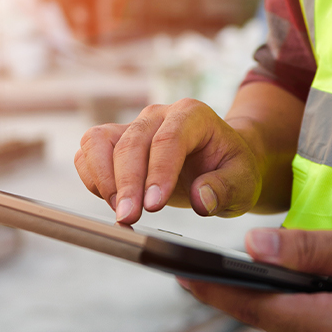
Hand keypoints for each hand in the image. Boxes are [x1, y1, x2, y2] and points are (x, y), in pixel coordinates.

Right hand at [74, 98, 264, 223]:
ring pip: (99, 141)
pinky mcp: (115, 141)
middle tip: (129, 217)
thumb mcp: (244, 182)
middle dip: (127, 183)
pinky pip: (88, 152)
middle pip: (131, 142)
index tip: (153, 206)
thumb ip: (225, 188)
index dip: (158, 172)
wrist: (220, 161)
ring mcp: (133, 126)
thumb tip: (201, 199)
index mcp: (193, 115)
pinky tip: (112, 201)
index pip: (169, 139)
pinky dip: (92, 178)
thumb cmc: (231, 168)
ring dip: (103, 178)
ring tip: (120, 211)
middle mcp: (158, 115)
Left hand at [181, 223, 331, 331]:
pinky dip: (320, 319)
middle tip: (256, 253)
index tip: (177, 273)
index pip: (256, 308)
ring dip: (298, 303)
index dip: (213, 289)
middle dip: (266, 288)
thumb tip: (251, 249)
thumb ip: (306, 250)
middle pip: (276, 322)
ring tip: (325, 271)